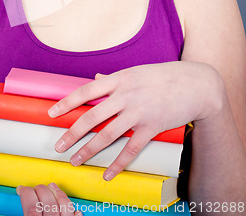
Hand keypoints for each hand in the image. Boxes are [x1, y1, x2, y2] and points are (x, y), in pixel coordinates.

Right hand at [17, 183, 81, 215]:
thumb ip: (25, 214)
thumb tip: (21, 205)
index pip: (31, 206)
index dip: (26, 193)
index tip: (22, 189)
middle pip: (47, 201)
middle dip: (40, 189)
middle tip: (34, 188)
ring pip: (64, 205)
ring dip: (58, 193)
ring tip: (53, 186)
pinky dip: (73, 210)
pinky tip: (71, 206)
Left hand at [48, 61, 222, 179]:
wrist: (194, 84)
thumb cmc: (162, 76)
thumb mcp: (136, 72)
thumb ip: (114, 79)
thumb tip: (96, 78)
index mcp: (119, 80)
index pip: (86, 91)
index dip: (67, 102)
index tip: (51, 114)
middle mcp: (126, 95)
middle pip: (92, 116)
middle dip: (72, 133)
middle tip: (58, 146)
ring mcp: (139, 112)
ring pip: (107, 135)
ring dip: (88, 150)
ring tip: (75, 160)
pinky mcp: (152, 127)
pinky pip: (131, 149)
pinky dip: (118, 163)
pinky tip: (107, 174)